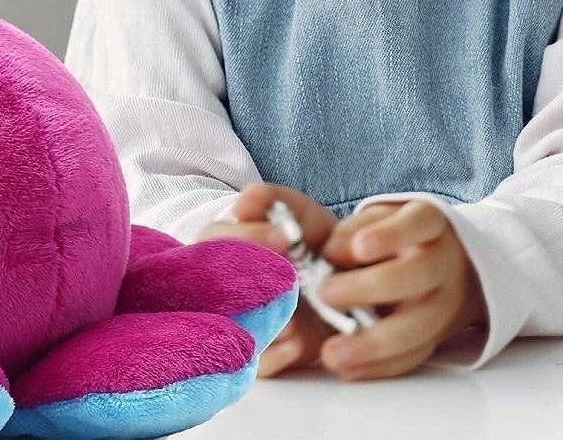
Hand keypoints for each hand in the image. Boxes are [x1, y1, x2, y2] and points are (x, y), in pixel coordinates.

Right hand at [196, 182, 338, 375]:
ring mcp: (240, 322)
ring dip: (267, 320)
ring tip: (298, 313)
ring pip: (234, 328)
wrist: (348, 280)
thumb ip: (267, 199)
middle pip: (214, 288)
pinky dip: (278, 355)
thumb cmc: (308, 239)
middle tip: (296, 277)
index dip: (248, 237)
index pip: (214, 240)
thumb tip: (241, 206)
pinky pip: (258, 363)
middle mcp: (221, 287)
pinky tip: (299, 342)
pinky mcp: (263, 354)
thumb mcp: (293, 209)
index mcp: (221, 246)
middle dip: (257, 282)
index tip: (288, 236)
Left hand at [313, 199, 487, 380]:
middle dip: (370, 288)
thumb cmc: (396, 235)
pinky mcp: (439, 337)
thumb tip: (329, 256)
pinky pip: (413, 356)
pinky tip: (348, 369)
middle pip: (417, 276)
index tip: (359, 247)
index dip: (390, 234)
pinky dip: (380, 366)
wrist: (448, 263)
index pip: (417, 223)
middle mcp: (444, 263)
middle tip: (326, 294)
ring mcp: (447, 304)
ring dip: (372, 344)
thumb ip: (352, 232)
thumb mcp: (377, 219)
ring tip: (333, 353)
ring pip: (417, 327)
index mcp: (429, 223)